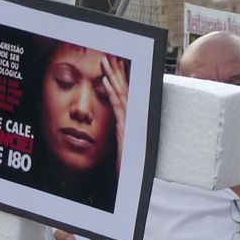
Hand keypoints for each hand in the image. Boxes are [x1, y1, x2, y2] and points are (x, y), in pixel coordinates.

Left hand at [99, 56, 129, 173]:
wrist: (130, 184)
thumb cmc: (125, 169)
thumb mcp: (120, 149)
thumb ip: (118, 136)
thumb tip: (111, 129)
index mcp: (130, 122)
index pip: (124, 96)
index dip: (120, 80)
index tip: (115, 65)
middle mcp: (132, 120)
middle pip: (125, 91)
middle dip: (117, 72)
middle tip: (111, 56)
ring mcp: (130, 124)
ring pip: (121, 95)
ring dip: (113, 76)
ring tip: (107, 61)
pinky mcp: (125, 130)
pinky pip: (118, 108)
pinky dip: (113, 93)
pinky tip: (106, 81)